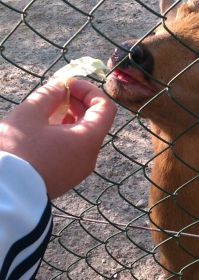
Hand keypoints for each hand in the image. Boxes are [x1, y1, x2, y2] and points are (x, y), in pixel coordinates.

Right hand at [0, 78, 115, 198]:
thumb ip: (49, 95)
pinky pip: (76, 149)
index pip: (106, 107)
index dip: (90, 91)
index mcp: (88, 140)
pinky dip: (67, 133)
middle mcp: (90, 156)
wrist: (3, 195)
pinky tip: (47, 128)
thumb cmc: (16, 151)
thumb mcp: (29, 115)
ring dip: (72, 117)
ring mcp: (80, 169)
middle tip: (58, 92)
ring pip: (85, 135)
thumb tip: (61, 87)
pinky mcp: (69, 176)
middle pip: (96, 121)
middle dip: (80, 102)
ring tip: (50, 108)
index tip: (69, 84)